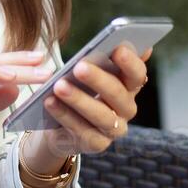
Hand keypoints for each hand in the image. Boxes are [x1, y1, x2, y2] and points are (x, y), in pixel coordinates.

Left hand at [34, 43, 152, 160]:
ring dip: (79, 100)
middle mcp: (127, 109)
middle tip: (79, 67)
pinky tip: (49, 102)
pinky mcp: (97, 144)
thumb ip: (108, 58)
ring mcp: (114, 129)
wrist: (62, 125)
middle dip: (98, 80)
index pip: (137, 74)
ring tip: (59, 86)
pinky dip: (64, 115)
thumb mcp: (92, 72)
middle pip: (118, 94)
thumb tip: (135, 43)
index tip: (118, 48)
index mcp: (129, 86)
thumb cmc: (81, 90)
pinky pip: (81, 130)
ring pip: (101, 115)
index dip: (130, 63)